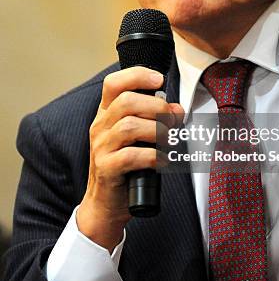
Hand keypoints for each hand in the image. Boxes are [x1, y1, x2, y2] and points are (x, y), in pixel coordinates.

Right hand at [76, 67, 183, 251]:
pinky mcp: (106, 169)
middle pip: (125, 101)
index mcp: (106, 114)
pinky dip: (152, 156)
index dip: (137, 75)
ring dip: (156, 130)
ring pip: (129, 126)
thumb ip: (154, 120)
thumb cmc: (125, 167)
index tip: (159, 80)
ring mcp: (101, 148)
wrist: (105, 205)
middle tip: (172, 119)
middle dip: (156, 106)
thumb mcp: (137, 138)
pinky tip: (162, 160)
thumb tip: (178, 109)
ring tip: (169, 139)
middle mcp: (100, 127)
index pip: (113, 83)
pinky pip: (131, 156)